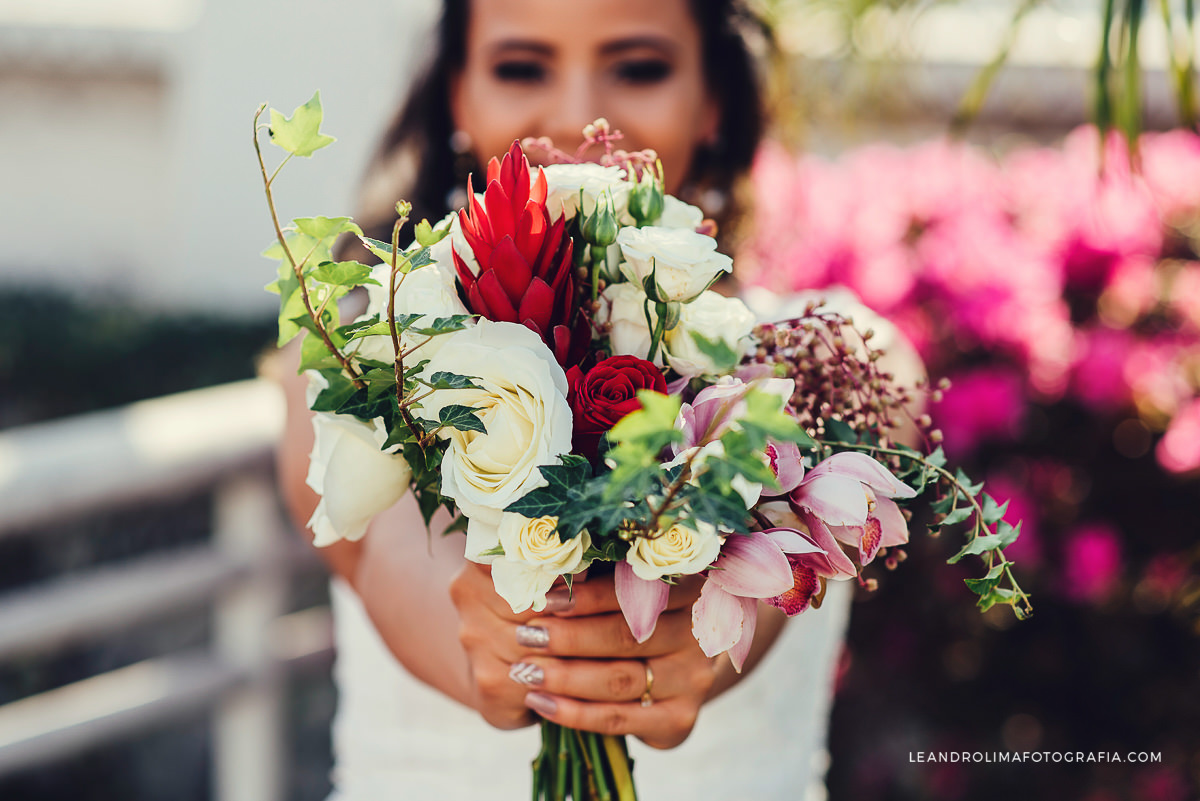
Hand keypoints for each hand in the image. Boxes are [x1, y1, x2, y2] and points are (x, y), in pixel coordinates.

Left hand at [450, 562, 717, 748]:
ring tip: (523, 671)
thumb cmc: (627, 612)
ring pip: (620, 681)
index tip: (544, 596)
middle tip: (523, 635)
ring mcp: (693, 678)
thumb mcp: (620, 585)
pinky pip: (620, 719)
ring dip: (565, 677)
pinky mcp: (679, 719)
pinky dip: (574, 714)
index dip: (588, 595)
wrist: (665, 668)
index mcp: (688, 586)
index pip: (636, 590)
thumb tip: (541, 560)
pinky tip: (540, 703)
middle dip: (569, 638)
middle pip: (626, 636)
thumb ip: (594, 572)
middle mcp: (697, 632)